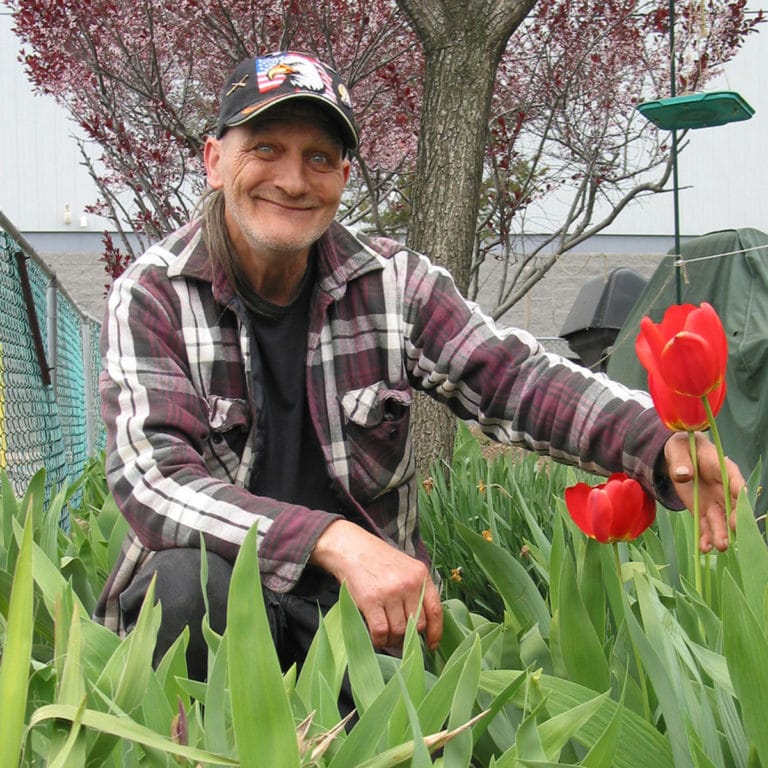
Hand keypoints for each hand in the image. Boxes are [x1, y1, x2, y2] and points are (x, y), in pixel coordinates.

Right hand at [310, 520, 442, 650]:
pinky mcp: (371, 600)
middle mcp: (409, 583)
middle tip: (399, 637)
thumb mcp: (405, 567)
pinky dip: (379, 640)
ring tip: (386, 634)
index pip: (435, 610)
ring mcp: (390, 592)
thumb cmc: (378, 560)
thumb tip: (424, 625)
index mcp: (420, 574)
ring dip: (392, 640)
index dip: (435, 632)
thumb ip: (417, 590)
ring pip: (399, 631)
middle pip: (417, 625)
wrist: (351, 548)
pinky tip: (376, 636)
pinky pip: (381, 632)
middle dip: (409, 636)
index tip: (431, 645)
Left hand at [664, 432, 744, 551]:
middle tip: (733, 529)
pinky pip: (705, 525)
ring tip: (720, 547)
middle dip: (734, 518)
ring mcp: (713, 501)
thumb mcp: (678, 449)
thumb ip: (681, 462)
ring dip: (721, 533)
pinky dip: (704, 536)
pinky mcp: (701, 510)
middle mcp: (723, 488)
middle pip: (732, 505)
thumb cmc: (683, 447)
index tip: (742, 497)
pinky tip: (703, 548)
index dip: (739, 488)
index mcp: (722, 468)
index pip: (734, 479)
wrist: (678, 455)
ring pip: (720, 519)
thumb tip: (684, 475)